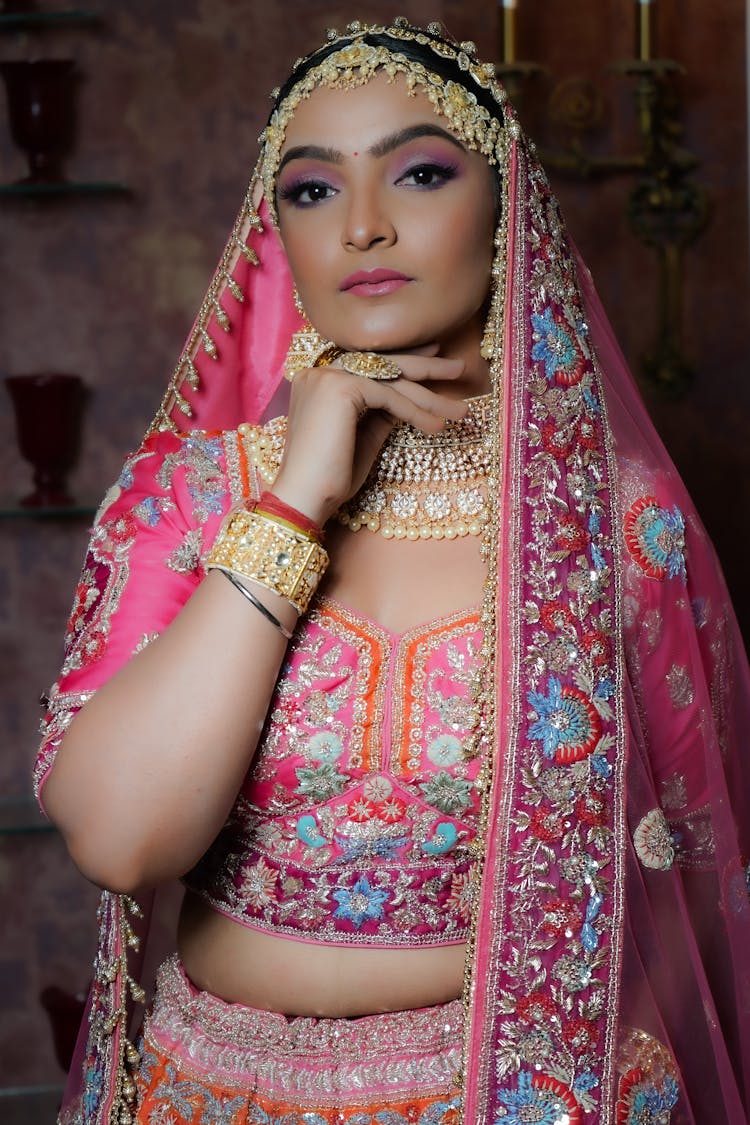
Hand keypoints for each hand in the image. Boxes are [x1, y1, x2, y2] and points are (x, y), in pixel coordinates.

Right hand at [271, 350, 467, 525]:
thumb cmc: (330, 478)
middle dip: (425, 366)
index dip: (404, 360)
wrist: (306, 497)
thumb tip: (407, 402)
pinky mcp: (340, 388)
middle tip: (459, 368)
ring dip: (430, 398)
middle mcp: (320, 372)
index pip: (370, 364)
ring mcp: (328, 376)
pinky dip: (414, 412)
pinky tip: (436, 427)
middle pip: (382, 364)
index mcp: (319, 381)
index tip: (433, 357)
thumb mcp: (363, 438)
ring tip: (461, 411)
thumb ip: (381, 414)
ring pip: (390, 380)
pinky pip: (388, 396)